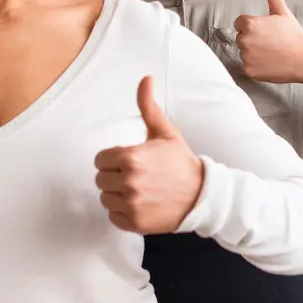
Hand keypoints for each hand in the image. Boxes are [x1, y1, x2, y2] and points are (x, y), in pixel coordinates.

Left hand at [94, 76, 203, 234]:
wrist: (201, 195)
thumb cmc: (180, 161)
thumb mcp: (165, 132)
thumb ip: (148, 106)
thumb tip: (145, 78)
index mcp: (131, 157)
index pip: (100, 160)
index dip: (113, 159)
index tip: (130, 161)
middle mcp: (128, 182)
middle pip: (101, 179)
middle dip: (115, 176)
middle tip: (137, 176)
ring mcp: (131, 205)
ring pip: (105, 198)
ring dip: (117, 195)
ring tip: (139, 190)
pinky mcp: (134, 223)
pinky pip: (113, 217)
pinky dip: (123, 212)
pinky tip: (141, 204)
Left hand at [234, 0, 302, 91]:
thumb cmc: (293, 34)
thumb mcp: (281, 10)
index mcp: (249, 24)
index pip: (241, 22)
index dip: (254, 25)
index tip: (268, 30)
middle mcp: (244, 40)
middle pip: (241, 37)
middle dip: (253, 38)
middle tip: (271, 41)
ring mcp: (245, 57)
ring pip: (244, 51)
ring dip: (254, 52)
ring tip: (272, 52)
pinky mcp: (248, 71)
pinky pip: (246, 65)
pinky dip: (256, 65)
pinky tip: (269, 62)